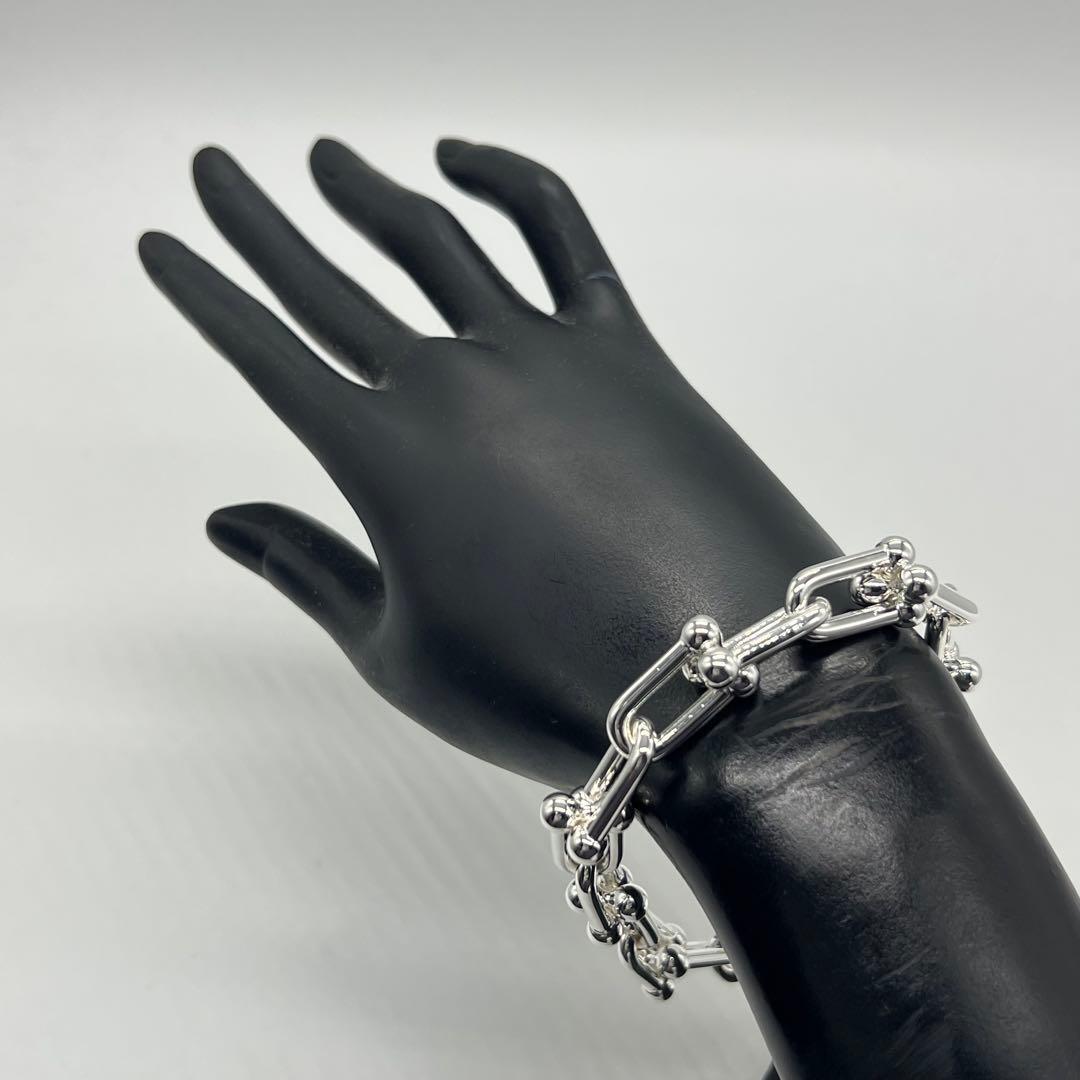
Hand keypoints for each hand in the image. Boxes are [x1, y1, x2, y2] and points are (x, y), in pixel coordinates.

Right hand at [139, 137, 836, 789]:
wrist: (723, 677)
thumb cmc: (549, 687)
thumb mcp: (400, 653)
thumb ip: (307, 572)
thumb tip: (224, 519)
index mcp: (383, 458)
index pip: (265, 352)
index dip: (206, 293)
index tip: (167, 246)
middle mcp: (451, 383)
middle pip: (330, 279)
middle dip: (261, 222)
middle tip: (218, 171)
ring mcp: (542, 353)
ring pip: (435, 242)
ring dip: (370, 193)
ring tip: (330, 162)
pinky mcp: (626, 346)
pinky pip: (561, 234)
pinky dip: (509, 181)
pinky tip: (464, 162)